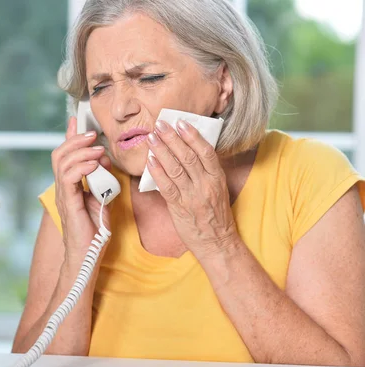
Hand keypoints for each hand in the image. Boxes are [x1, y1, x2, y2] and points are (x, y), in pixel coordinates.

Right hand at [52, 117, 111, 267]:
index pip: (65, 155)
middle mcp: (63, 188)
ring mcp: (63, 196)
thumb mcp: (104, 198)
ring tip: (97, 148)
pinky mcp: (68, 204)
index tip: (77, 120)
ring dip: (80, 151)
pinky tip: (94, 164)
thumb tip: (104, 157)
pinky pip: (68, 178)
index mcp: (70, 186)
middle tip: (92, 134)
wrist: (88, 255)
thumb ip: (103, 178)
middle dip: (75, 140)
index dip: (69, 137)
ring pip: (62, 163)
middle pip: (59, 154)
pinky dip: (81, 167)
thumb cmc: (94, 231)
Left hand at [146, 119, 237, 259]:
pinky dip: (157, 172)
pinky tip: (150, 161)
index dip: (192, 135)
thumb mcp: (217, 189)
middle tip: (160, 124)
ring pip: (176, 169)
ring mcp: (193, 196)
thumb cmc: (215, 214)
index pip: (205, 151)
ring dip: (162, 151)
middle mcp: (206, 185)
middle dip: (172, 138)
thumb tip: (187, 150)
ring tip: (152, 138)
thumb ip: (205, 171)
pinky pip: (166, 186)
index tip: (181, 122)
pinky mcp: (180, 207)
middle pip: (188, 156)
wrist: (216, 241)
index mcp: (217, 178)